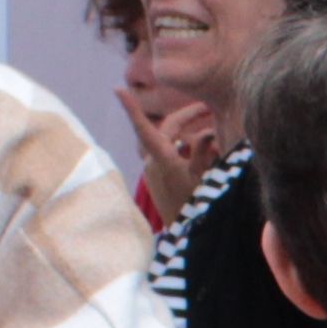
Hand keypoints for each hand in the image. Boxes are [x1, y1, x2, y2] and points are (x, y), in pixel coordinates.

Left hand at [116, 76, 230, 219]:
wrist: (185, 237)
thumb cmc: (195, 209)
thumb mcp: (203, 180)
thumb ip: (204, 153)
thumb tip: (207, 133)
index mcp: (161, 160)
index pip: (144, 129)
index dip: (131, 109)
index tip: (117, 90)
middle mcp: (152, 164)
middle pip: (165, 129)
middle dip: (185, 115)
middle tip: (207, 107)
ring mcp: (153, 172)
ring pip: (166, 140)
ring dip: (184, 130)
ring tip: (209, 128)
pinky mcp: (157, 179)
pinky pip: (167, 153)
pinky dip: (182, 146)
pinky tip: (200, 150)